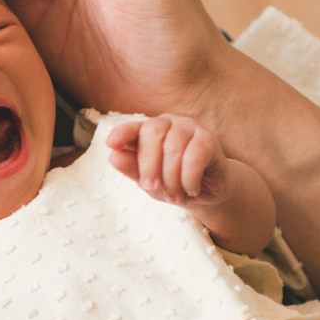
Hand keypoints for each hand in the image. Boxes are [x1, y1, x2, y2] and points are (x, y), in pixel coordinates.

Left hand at [104, 115, 232, 204]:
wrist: (206, 193)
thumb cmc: (173, 182)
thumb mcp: (149, 181)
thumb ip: (132, 169)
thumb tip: (113, 156)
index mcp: (149, 131)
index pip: (133, 127)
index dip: (122, 133)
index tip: (111, 144)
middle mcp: (169, 123)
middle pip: (152, 132)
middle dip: (148, 164)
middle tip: (151, 187)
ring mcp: (190, 128)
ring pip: (173, 147)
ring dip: (171, 178)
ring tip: (175, 195)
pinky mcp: (209, 140)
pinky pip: (194, 157)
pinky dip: (189, 179)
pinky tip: (191, 189)